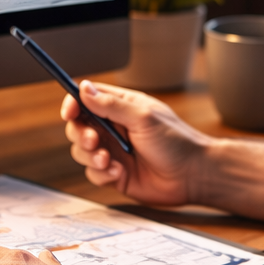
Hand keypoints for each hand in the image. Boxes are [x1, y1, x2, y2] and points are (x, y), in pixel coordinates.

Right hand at [63, 81, 210, 206]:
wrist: (193, 175)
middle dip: (81, 134)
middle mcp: (114, 128)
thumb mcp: (143, 117)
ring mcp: (114, 152)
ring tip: (110, 160)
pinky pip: (93, 174)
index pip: (87, 99)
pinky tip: (120, 173)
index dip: (74, 104)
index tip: (70, 112)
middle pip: (79, 127)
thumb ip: (111, 104)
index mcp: (121, 108)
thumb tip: (84, 88)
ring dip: (90, 156)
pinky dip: (102, 174)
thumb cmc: (176, 141)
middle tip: (95, 141)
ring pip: (82, 151)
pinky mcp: (115, 174)